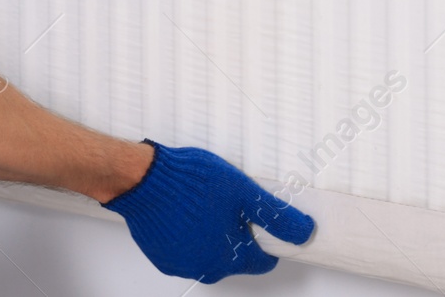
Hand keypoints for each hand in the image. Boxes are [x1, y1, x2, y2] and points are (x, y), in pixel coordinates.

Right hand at [102, 140, 314, 283]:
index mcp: (231, 256)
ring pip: (207, 254)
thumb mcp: (243, 192)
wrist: (141, 178)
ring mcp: (181, 264)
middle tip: (227, 205)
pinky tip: (183, 213)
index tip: (257, 221)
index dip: (265, 238)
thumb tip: (303, 231)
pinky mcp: (160, 256)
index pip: (262, 260)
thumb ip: (276, 216)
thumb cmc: (189, 183)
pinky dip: (187, 236)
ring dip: (210, 236)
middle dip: (235, 235)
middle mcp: (206, 267)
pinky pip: (183, 251)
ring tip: (203, 205)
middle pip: (234, 258)